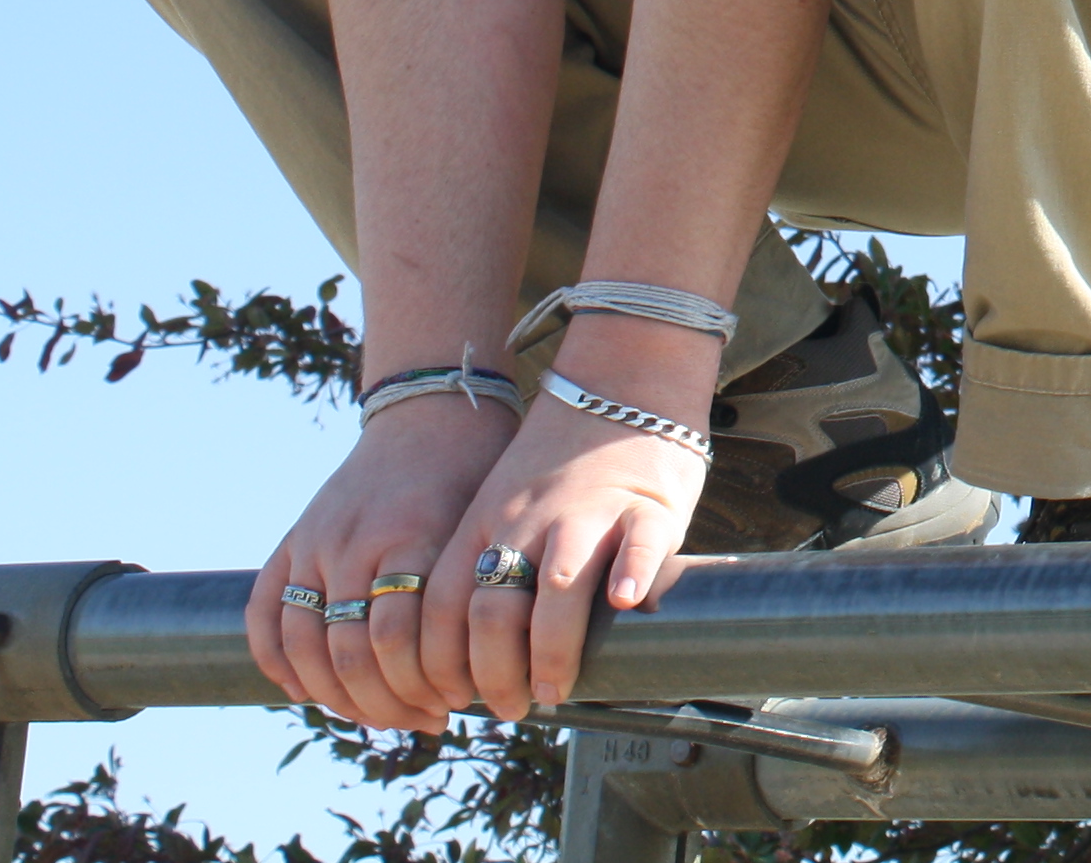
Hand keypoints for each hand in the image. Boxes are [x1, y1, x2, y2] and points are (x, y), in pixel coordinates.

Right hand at [250, 394, 521, 732]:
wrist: (430, 412)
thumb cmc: (475, 472)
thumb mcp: (485, 524)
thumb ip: (473, 591)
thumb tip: (496, 672)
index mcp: (409, 537)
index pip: (395, 640)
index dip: (420, 686)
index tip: (453, 707)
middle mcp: (353, 542)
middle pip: (349, 653)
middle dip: (387, 704)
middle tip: (424, 721)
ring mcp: (314, 543)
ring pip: (304, 645)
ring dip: (337, 697)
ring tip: (377, 716)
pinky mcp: (292, 541)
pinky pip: (264, 614)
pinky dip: (278, 662)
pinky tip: (306, 691)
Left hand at [423, 385, 707, 719]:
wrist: (619, 384)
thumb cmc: (559, 464)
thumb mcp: (501, 505)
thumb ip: (487, 564)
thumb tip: (472, 657)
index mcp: (484, 523)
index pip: (444, 607)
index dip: (443, 664)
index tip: (455, 699)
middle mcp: (529, 521)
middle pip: (494, 611)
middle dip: (496, 674)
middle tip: (513, 706)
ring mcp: (588, 512)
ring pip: (558, 588)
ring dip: (552, 650)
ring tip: (556, 688)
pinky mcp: (647, 505)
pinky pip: (639, 544)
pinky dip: (632, 576)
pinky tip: (624, 603)